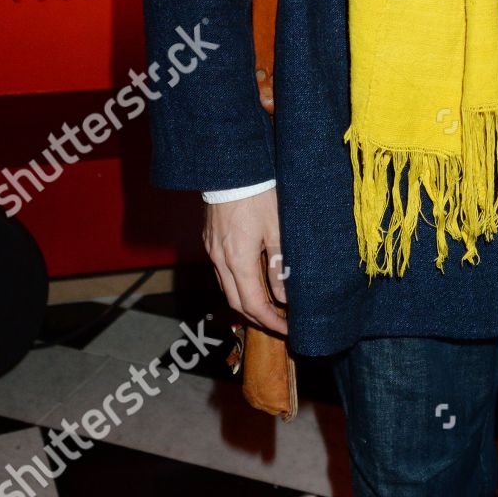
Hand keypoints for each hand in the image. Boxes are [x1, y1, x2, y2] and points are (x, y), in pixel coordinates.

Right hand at [203, 187, 287, 334]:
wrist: (231, 168)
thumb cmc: (258, 194)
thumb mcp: (277, 229)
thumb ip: (279, 265)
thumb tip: (284, 296)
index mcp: (238, 260)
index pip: (254, 304)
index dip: (271, 321)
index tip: (288, 329)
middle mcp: (220, 260)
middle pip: (236, 302)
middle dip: (258, 318)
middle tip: (279, 324)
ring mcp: (211, 251)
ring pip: (226, 288)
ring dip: (245, 302)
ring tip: (268, 307)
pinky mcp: (209, 241)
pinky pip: (221, 272)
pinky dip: (236, 284)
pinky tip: (250, 282)